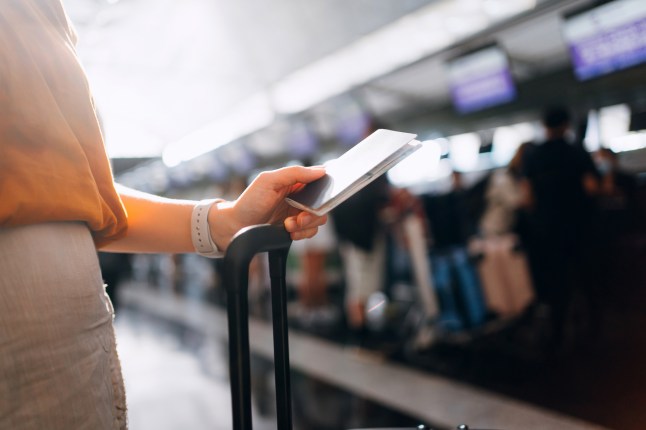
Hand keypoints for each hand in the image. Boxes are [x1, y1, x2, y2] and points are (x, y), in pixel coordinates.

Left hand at [209, 166, 327, 248]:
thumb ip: (294, 173)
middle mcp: (299, 197)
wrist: (236, 226)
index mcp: (294, 181)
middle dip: (313, 214)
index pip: (319, 180)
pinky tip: (288, 232)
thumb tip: (321, 170)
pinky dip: (302, 234)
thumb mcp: (268, 181)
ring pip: (318, 219)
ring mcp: (298, 213)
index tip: (320, 198)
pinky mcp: (296, 228)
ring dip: (306, 225)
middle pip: (322, 204)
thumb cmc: (249, 202)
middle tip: (300, 218)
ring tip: (288, 226)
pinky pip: (310, 232)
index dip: (325, 188)